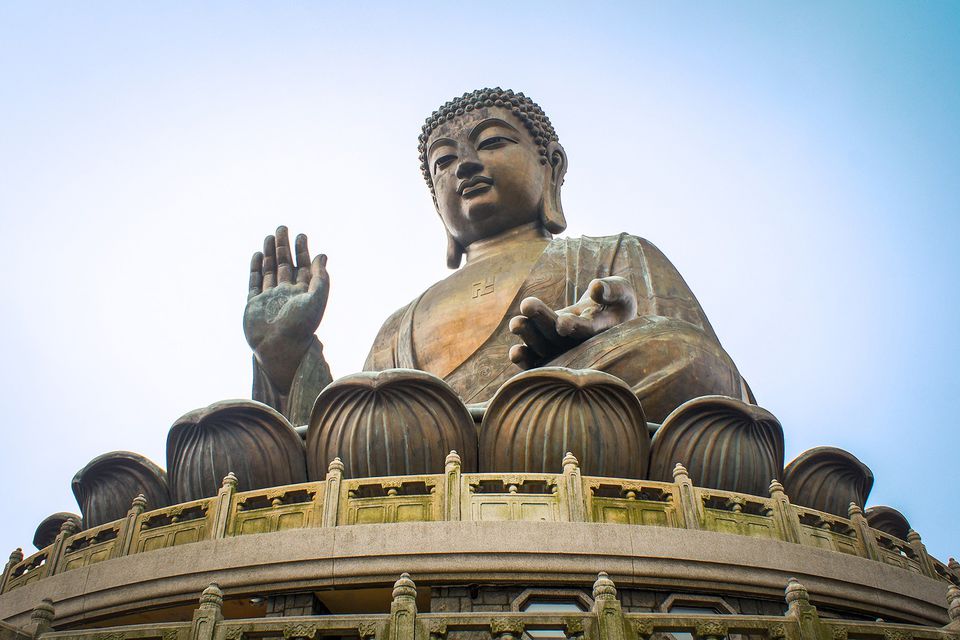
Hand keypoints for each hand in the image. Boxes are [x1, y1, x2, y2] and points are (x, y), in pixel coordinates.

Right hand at [243, 226, 328, 390]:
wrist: (279, 349)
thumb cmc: (301, 326)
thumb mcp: (317, 299)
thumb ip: (320, 278)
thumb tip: (322, 255)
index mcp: (302, 293)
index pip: (303, 266)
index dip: (302, 250)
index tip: (301, 234)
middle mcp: (286, 294)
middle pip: (284, 264)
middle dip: (284, 246)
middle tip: (282, 228)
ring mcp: (269, 298)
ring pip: (269, 270)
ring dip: (270, 253)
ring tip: (270, 236)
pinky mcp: (254, 304)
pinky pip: (254, 282)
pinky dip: (256, 268)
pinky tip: (258, 254)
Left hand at [508, 276, 636, 368]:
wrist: (607, 316)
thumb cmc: (617, 301)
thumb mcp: (622, 291)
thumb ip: (612, 290)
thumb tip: (596, 287)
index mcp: (599, 331)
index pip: (585, 331)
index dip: (574, 327)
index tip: (563, 323)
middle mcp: (579, 344)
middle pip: (559, 337)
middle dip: (543, 321)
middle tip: (527, 305)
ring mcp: (562, 349)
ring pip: (545, 347)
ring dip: (529, 337)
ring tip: (515, 324)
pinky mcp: (549, 348)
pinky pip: (536, 358)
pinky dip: (526, 359)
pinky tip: (514, 353)